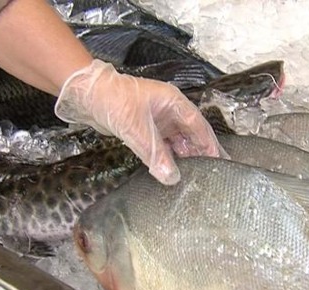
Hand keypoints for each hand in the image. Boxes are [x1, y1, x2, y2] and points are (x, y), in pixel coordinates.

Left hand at [55, 59, 219, 184]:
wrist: (87, 94)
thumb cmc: (114, 100)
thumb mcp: (137, 129)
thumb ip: (155, 154)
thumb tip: (171, 177)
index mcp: (174, 103)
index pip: (199, 127)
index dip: (210, 146)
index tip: (220, 163)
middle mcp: (169, 111)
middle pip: (191, 135)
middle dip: (200, 154)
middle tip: (211, 174)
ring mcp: (158, 120)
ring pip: (177, 142)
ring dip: (183, 158)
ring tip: (193, 176)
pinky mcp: (146, 129)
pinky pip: (162, 146)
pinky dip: (167, 158)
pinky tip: (171, 170)